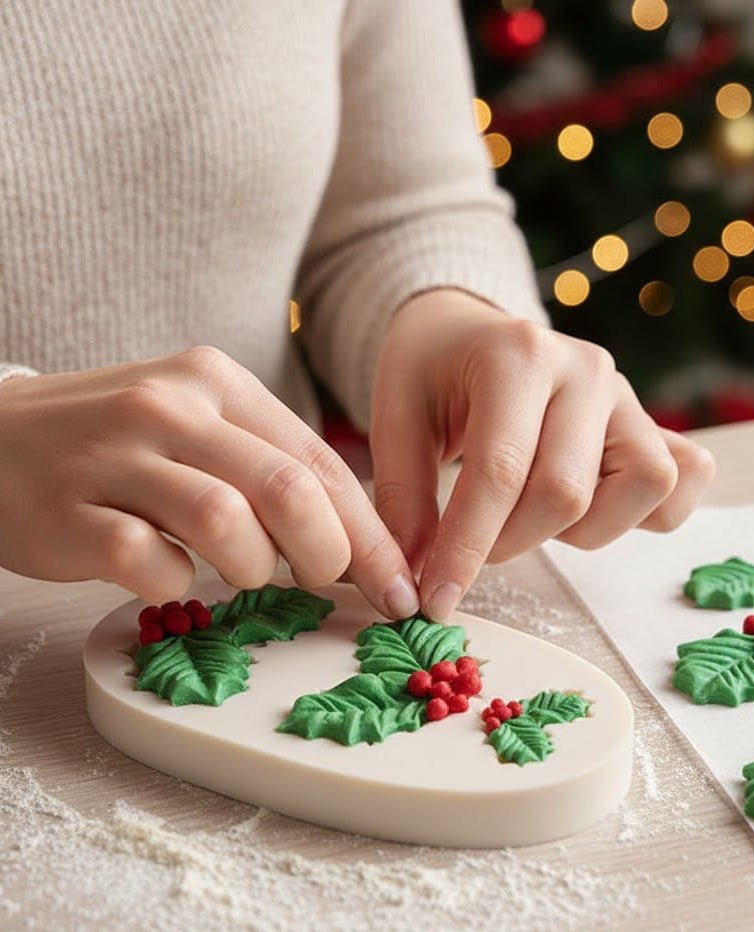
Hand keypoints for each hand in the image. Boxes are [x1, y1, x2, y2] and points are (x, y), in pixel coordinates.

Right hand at [0, 348, 418, 615]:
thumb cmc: (118, 445)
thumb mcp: (199, 426)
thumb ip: (269, 466)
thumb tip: (353, 538)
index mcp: (218, 382)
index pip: (320, 461)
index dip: (370, 533)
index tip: (396, 585)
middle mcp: (172, 406)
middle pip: (288, 488)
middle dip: (328, 554)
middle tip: (322, 582)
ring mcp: (115, 455)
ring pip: (226, 520)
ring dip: (253, 567)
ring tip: (241, 572)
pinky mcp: (68, 511)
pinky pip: (146, 561)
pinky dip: (173, 582)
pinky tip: (168, 574)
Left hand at [371, 290, 714, 619]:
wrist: (469, 330)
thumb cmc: (431, 373)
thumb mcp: (393, 417)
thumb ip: (403, 499)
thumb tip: (414, 585)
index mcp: (517, 356)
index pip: (500, 471)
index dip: (467, 549)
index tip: (437, 600)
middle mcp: (585, 369)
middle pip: (567, 491)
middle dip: (510, 542)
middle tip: (474, 542)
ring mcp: (626, 394)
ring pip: (643, 485)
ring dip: (584, 528)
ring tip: (535, 513)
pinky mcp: (650, 421)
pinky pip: (684, 476)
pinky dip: (645, 510)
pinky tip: (592, 506)